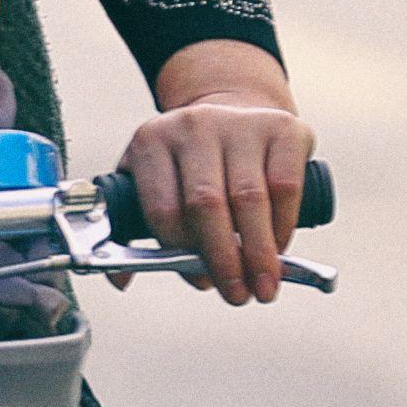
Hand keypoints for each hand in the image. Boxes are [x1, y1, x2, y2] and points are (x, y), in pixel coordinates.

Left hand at [120, 50, 314, 305]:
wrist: (233, 110)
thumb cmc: (189, 162)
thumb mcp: (150, 180)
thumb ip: (130, 227)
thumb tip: (121, 280)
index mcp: (151, 142)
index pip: (163, 209)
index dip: (181, 254)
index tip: (200, 282)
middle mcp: (193, 126)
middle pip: (206, 204)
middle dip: (223, 259)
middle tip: (239, 296)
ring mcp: (239, 123)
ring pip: (249, 198)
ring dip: (258, 252)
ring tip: (264, 286)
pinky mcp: (282, 128)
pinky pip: (285, 186)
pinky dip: (284, 226)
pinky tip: (279, 250)